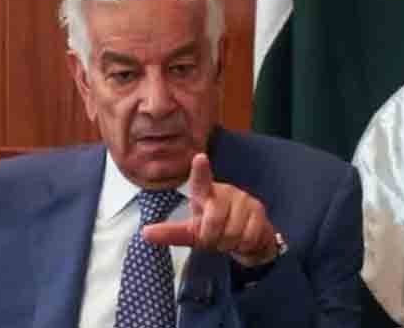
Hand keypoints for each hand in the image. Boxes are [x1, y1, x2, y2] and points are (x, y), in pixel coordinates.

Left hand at [143, 153, 278, 267]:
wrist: (247, 239)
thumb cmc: (214, 230)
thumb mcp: (191, 233)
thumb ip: (171, 233)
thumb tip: (144, 233)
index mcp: (204, 194)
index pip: (200, 180)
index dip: (200, 170)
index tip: (199, 158)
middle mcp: (224, 191)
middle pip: (214, 219)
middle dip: (212, 238)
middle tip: (215, 240)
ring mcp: (243, 199)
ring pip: (232, 231)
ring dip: (228, 243)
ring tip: (230, 239)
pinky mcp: (258, 210)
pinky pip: (248, 236)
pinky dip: (243, 245)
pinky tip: (243, 239)